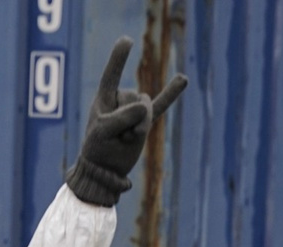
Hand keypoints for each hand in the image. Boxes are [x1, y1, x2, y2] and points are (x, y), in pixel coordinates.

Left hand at [67, 38, 186, 206]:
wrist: (105, 170)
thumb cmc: (98, 148)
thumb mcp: (103, 131)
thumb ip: (124, 117)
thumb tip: (146, 107)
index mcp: (105, 96)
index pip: (112, 73)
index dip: (119, 58)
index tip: (128, 40)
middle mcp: (121, 98)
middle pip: (135, 98)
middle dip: (128, 119)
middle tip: (115, 136)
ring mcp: (135, 109)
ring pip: (147, 108)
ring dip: (139, 128)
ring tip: (124, 140)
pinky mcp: (145, 121)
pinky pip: (161, 105)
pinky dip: (171, 93)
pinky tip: (183, 79)